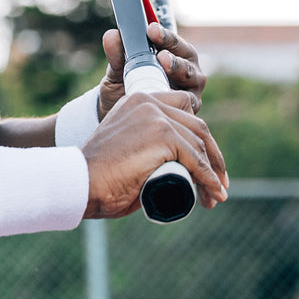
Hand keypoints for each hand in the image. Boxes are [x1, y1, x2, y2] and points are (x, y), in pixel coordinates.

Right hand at [82, 87, 228, 218]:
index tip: (207, 164)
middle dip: (212, 157)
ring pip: (199, 144)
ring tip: (213, 197)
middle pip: (197, 127)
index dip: (200, 138)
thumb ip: (148, 144)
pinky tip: (214, 193)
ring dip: (213, 173)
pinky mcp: (162, 134)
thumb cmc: (100, 176)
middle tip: (217, 186)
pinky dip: (209, 179)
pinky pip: (196, 159)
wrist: (80, 183)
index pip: (184, 109)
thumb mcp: (128, 148)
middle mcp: (147, 102)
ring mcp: (155, 116)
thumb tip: (180, 162)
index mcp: (137, 101)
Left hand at [97, 23, 206, 118]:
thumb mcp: (117, 72)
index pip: (173, 43)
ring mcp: (190, 91)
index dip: (165, 35)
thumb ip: (116, 54)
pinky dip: (177, 98)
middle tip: (161, 54)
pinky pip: (187, 104)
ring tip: (163, 66)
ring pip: (192, 79)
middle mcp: (187, 71)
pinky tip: (164, 96)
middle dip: (174, 54)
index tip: (151, 29)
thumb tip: (112, 34)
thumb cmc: (125, 88)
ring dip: (179, 71)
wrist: (124, 117)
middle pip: (187, 59)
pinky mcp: (189, 111)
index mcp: (173, 55)